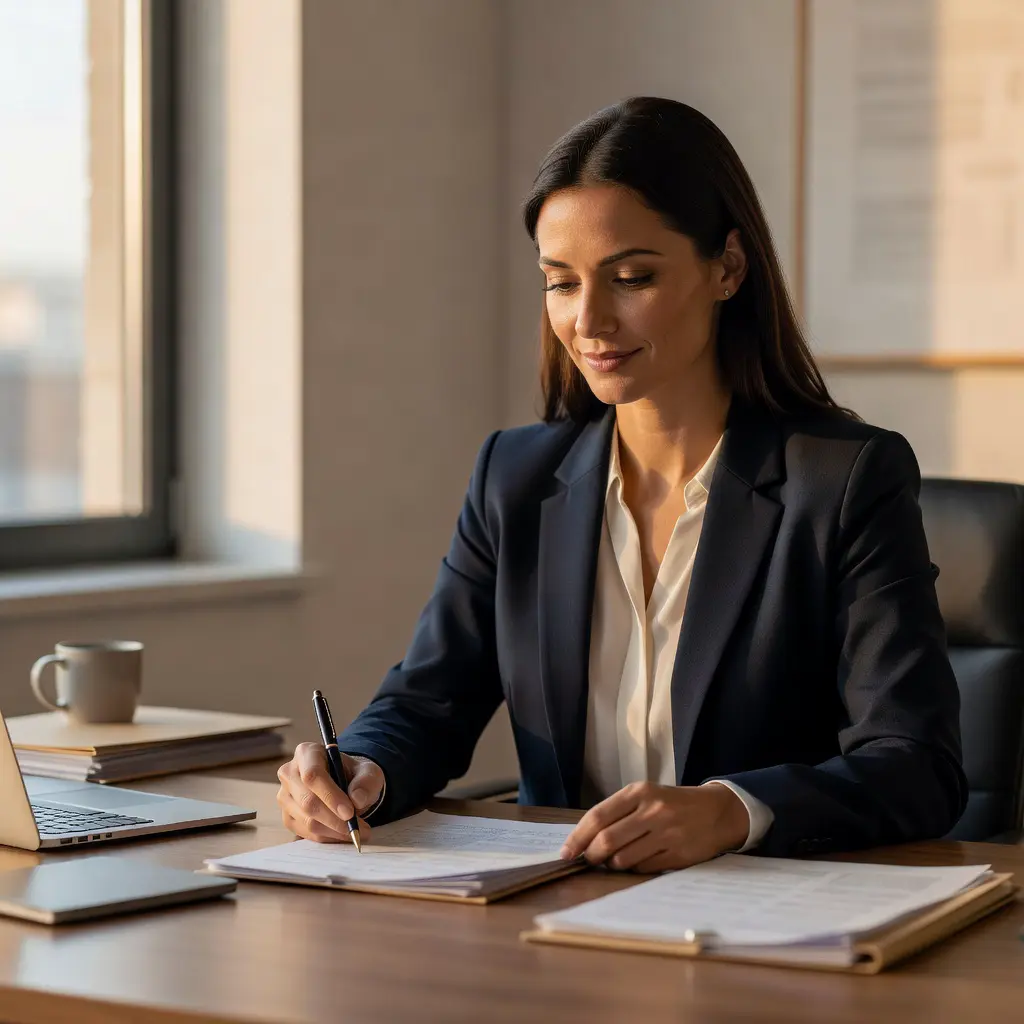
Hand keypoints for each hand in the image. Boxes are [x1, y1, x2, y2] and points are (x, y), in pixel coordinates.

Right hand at [276, 742, 384, 843]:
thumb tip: (357, 800)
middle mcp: (289, 773)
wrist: (346, 783)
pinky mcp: (287, 817)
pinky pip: (306, 833)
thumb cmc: (354, 774)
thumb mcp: (368, 771)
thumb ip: (366, 782)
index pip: (312, 775)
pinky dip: (327, 837)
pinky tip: (342, 834)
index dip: (330, 796)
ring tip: (357, 831)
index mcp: (307, 753)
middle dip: (335, 820)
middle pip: (307, 801)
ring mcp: (285, 797)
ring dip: (334, 831)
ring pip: (307, 821)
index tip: (350, 813)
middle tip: (359, 828)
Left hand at [559, 781, 749, 871]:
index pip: (598, 816)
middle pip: (607, 841)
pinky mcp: (678, 855)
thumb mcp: (645, 796)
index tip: (566, 852)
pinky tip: (638, 861)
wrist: (716, 812)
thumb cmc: (672, 804)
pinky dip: (634, 869)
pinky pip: (643, 869)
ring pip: (623, 859)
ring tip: (615, 860)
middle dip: (591, 855)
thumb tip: (584, 840)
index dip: (577, 837)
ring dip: (612, 865)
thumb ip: (617, 813)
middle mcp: (652, 811)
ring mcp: (666, 834)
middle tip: (588, 860)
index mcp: (639, 792)